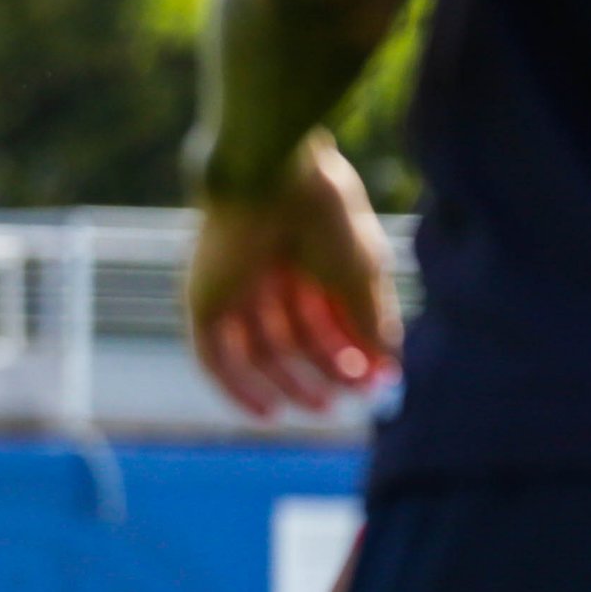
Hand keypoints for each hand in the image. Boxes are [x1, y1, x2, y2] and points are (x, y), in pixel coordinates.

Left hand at [189, 132, 400, 418]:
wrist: (272, 178)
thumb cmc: (323, 216)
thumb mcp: (360, 277)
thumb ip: (372, 324)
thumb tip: (388, 374)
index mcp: (307, 257)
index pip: (326, 319)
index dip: (350, 354)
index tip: (375, 385)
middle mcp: (268, 275)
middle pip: (292, 339)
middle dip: (320, 372)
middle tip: (343, 402)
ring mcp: (232, 289)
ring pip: (258, 351)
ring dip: (289, 383)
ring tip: (321, 405)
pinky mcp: (202, 301)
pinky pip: (214, 357)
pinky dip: (238, 388)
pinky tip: (268, 412)